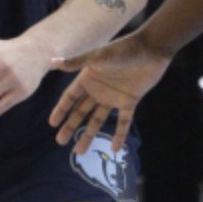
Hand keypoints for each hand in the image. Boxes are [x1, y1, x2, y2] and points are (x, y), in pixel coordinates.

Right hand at [48, 32, 167, 154]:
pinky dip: (119, 135)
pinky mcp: (129, 102)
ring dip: (89, 134)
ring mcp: (113, 97)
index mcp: (87, 79)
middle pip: (80, 112)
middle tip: (60, 141)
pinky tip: (115, 149)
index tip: (52, 124)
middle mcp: (97, 90)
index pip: (69, 98)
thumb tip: (52, 62)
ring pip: (97, 120)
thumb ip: (76, 62)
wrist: (150, 50)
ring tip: (80, 151)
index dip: (60, 111)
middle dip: (70, 127)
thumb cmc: (122, 50)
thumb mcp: (98, 56)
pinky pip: (123, 122)